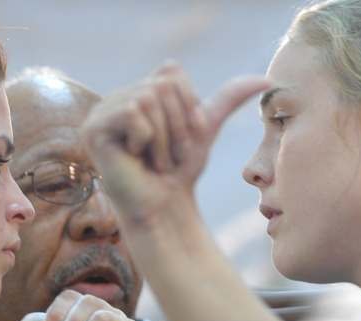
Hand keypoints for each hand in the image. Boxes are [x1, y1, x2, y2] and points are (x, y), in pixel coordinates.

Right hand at [82, 62, 268, 230]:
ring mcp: (99, 113)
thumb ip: (229, 98)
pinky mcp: (92, 129)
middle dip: (177, 123)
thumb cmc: (180, 173)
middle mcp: (114, 98)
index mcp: (136, 92)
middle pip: (161, 84)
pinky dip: (147, 139)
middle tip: (168, 155)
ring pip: (148, 97)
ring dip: (164, 137)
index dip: (187, 105)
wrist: (165, 208)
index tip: (181, 138)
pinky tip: (137, 159)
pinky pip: (133, 112)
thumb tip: (267, 80)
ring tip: (155, 161)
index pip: (171, 72)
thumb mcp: (205, 128)